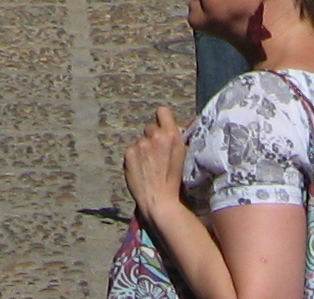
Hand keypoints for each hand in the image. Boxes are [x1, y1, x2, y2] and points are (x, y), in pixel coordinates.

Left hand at [122, 106, 186, 220]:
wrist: (159, 201)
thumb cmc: (176, 182)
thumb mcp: (185, 157)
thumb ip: (178, 139)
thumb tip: (175, 129)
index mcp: (172, 135)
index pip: (163, 111)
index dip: (163, 120)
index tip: (164, 130)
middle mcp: (155, 136)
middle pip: (151, 128)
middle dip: (154, 138)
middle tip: (157, 154)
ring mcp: (140, 144)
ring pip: (141, 140)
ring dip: (144, 149)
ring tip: (149, 166)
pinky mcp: (128, 153)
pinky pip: (132, 150)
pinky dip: (135, 158)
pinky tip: (141, 170)